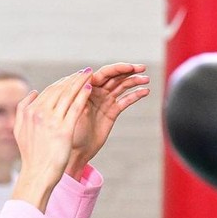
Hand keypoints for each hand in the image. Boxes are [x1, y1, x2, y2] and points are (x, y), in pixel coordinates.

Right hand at [11, 69, 92, 210]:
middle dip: (73, 78)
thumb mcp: (19, 129)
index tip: (72, 77)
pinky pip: (75, 108)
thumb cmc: (31, 154)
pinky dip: (83, 96)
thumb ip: (23, 108)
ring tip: (89, 74)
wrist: (37, 174)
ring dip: (80, 82)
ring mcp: (52, 121)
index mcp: (30, 112)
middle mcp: (39, 113)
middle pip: (59, 89)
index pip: (48, 91)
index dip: (62, 82)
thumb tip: (33, 92)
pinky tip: (90, 88)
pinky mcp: (64, 130)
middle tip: (84, 71)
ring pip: (68, 95)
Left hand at [66, 62, 149, 176]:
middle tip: (142, 68)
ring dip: (134, 81)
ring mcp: (105, 101)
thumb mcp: (74, 111)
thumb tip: (89, 80)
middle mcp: (96, 91)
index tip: (130, 67)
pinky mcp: (112, 111)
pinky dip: (135, 95)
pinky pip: (125, 100)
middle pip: (115, 77)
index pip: (103, 73)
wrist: (76, 150)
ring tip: (146, 79)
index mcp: (85, 88)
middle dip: (128, 71)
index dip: (117, 69)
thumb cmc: (70, 131)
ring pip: (121, 87)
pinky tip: (145, 91)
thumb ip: (81, 95)